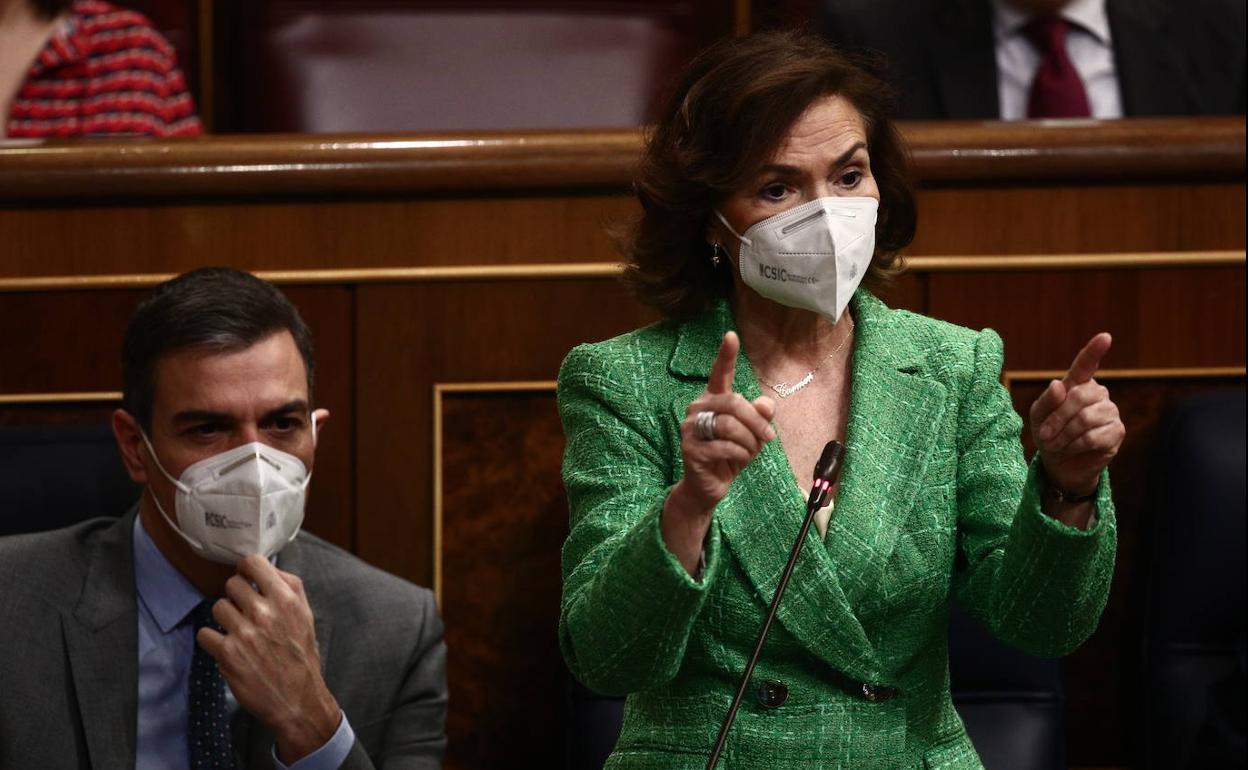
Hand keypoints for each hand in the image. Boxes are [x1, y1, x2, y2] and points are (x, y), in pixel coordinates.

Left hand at [197, 555, 340, 763]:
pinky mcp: (228, 654)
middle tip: (244, 612)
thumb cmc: (301, 656)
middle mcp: (265, 612)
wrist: (298, 699)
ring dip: (224, 619)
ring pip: (217, 607)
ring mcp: (245, 633)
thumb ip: (288, 588)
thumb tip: (266, 569)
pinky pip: (204, 634)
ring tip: (237, 632)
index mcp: (286, 599)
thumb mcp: (305, 615)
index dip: (246, 569)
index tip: (246, 579)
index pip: (253, 563)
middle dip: (236, 597)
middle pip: (231, 585)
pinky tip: (226, 648)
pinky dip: (212, 641)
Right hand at [664, 332, 774, 571]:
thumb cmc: (730, 455)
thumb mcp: (751, 435)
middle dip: (756, 422)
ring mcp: (691, 429)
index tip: (732, 335)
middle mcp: (698, 409)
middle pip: (734, 403)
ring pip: (730, 425)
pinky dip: (740, 455)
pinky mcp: (690, 449)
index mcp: (712, 400)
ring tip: (750, 452)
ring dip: (749, 442)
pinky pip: (725, 446)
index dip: (726, 354)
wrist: (709, 487)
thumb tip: (766, 404)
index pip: (719, 373)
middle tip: (768, 439)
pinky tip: (737, 462)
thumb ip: (759, 417)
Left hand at [1029, 333, 1125, 499]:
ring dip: (1064, 435)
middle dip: (1057, 418)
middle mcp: (1097, 394)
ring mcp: (1110, 411)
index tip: (1105, 337)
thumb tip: (1059, 385)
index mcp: (1077, 384)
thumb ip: (1047, 400)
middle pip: (1079, 397)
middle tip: (1044, 436)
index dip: (1094, 351)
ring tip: (1055, 444)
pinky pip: (1094, 436)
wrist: (1060, 464)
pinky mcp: (1117, 432)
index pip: (1086, 364)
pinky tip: (1070, 449)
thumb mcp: (1038, 416)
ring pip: (1085, 418)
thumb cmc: (1048, 434)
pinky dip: (1075, 445)